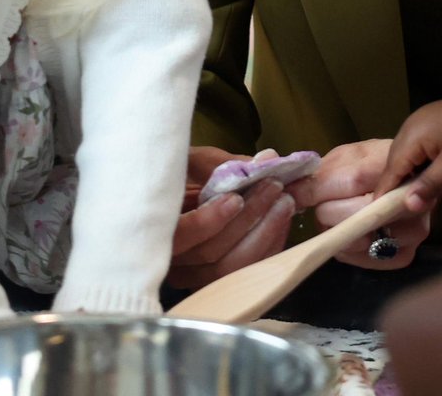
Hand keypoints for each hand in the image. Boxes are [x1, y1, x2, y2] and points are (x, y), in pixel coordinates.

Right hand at [166, 147, 295, 290]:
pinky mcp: (218, 282)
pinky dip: (268, 246)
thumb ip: (221, 164)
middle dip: (248, 218)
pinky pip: (246, 272)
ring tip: (285, 201)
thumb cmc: (179, 177)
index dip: (208, 221)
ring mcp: (194, 276)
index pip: (179, 236)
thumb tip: (264, 160)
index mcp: (156, 229)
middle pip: (211, 253)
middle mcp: (172, 260)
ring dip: (264, 233)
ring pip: (231, 267)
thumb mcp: (191, 163)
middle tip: (274, 187)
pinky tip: (282, 221)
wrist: (181, 203)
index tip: (235, 198)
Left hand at [288, 139, 431, 269]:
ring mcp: (411, 232)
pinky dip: (348, 249)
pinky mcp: (405, 255)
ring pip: (357, 241)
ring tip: (340, 216)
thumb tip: (292, 193)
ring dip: (338, 231)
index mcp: (395, 167)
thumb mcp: (348, 157)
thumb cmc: (373, 163)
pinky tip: (350, 234)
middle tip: (326, 204)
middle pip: (353, 216)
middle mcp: (409, 202)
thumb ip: (323, 173)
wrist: (405, 180)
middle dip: (329, 211)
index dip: (318, 190)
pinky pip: (364, 259)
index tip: (296, 193)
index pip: (351, 181)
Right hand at [373, 96, 441, 212]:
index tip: (378, 212)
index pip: (391, 168)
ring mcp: (421, 121)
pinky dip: (428, 163)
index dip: (385, 191)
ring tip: (436, 191)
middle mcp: (411, 125)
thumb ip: (428, 187)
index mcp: (412, 135)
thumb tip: (407, 206)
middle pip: (398, 161)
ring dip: (419, 175)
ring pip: (410, 155)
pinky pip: (421, 147)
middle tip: (411, 205)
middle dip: (403, 184)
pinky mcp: (432, 121)